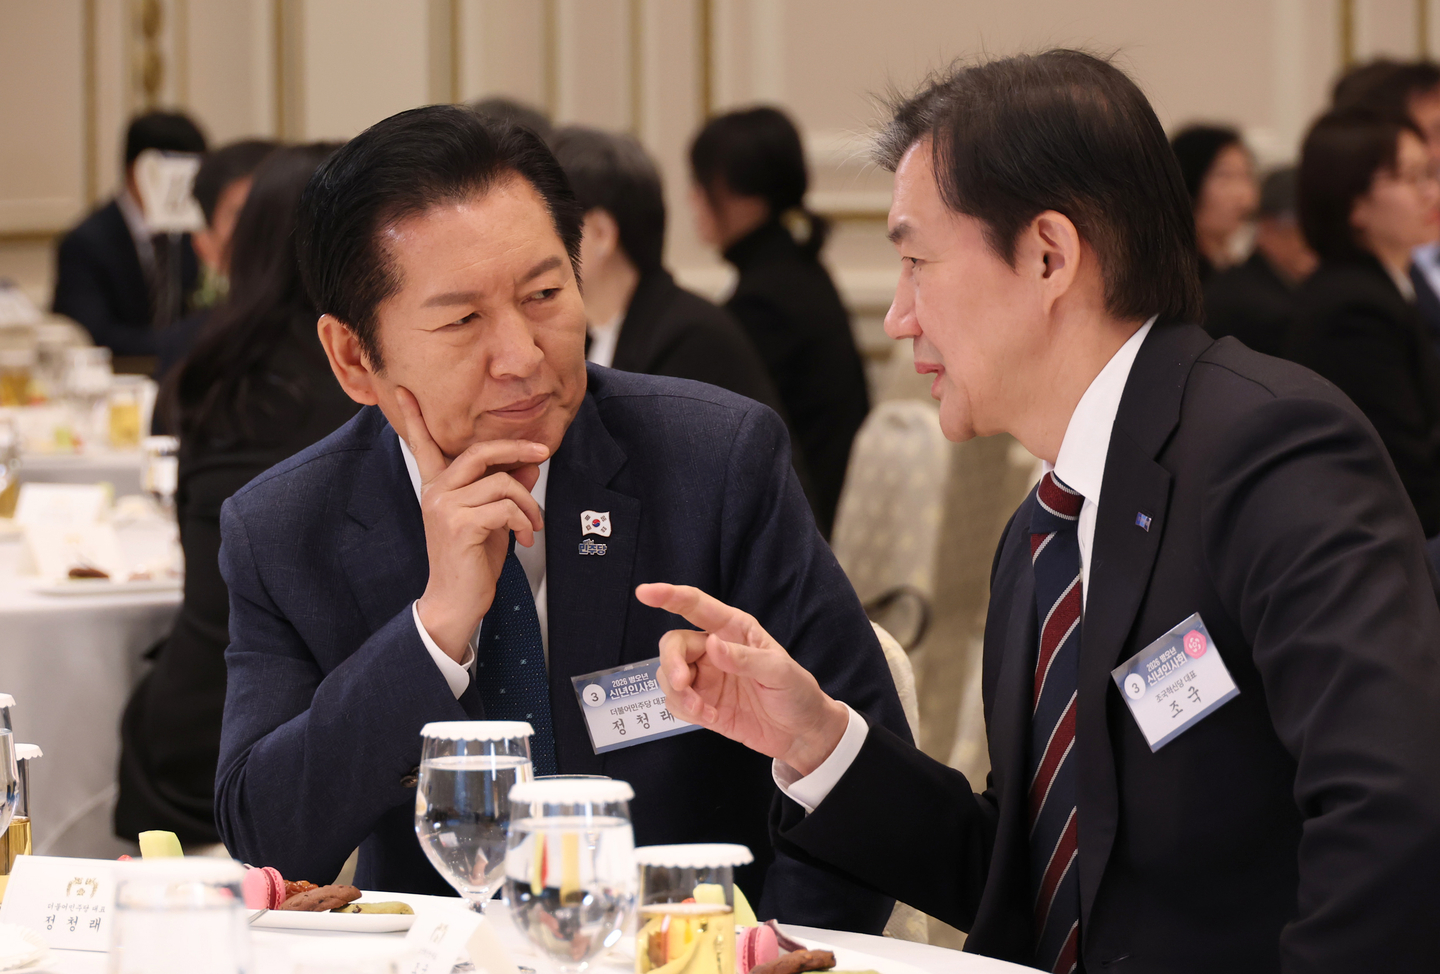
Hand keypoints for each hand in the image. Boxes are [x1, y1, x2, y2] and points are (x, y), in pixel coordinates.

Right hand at [397, 387, 548, 661]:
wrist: (456, 601)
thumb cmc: (472, 562)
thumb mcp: (493, 520)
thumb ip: (506, 489)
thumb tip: (528, 464)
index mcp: (438, 487)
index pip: (424, 445)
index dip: (415, 417)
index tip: (403, 390)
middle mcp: (437, 492)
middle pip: (480, 451)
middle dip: (518, 448)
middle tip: (543, 451)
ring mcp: (446, 506)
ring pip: (503, 482)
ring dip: (528, 504)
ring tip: (531, 525)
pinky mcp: (460, 524)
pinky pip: (506, 506)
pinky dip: (524, 520)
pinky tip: (523, 538)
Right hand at [635, 582, 850, 775]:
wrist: (801, 733)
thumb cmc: (796, 692)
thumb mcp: (778, 671)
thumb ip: (744, 658)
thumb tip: (711, 645)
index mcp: (734, 629)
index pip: (696, 606)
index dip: (669, 596)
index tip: (645, 593)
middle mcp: (714, 649)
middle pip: (674, 644)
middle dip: (670, 663)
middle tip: (681, 683)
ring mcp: (706, 677)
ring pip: (668, 674)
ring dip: (677, 692)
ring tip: (702, 710)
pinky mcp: (702, 703)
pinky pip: (675, 701)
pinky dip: (684, 710)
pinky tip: (710, 717)